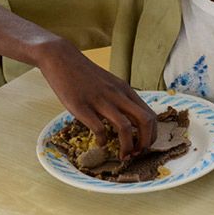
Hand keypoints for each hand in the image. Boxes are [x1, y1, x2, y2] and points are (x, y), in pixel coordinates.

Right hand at [35, 38, 156, 159]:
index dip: (151, 134)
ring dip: (127, 146)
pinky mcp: (81, 106)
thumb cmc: (86, 75)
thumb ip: (121, 99)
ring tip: (123, 155)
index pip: (150, 115)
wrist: (62, 59)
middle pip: (145, 121)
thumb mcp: (111, 84)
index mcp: (126, 91)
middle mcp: (118, 95)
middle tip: (138, 154)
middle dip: (145, 142)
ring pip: (125, 127)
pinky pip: (98, 128)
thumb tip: (131, 121)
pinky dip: (103, 140)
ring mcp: (100, 100)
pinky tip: (100, 143)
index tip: (144, 145)